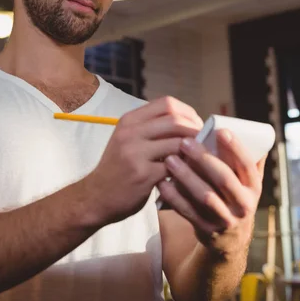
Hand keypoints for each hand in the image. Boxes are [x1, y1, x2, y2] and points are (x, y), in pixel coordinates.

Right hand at [89, 97, 202, 223]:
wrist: (95, 197)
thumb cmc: (118, 168)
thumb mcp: (128, 140)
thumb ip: (151, 129)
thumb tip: (188, 123)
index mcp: (129, 120)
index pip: (166, 103)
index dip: (188, 111)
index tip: (196, 124)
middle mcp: (130, 133)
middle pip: (175, 120)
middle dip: (195, 130)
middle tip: (203, 142)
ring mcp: (135, 153)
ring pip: (178, 143)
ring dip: (193, 150)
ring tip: (198, 158)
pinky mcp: (143, 175)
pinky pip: (174, 167)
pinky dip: (185, 169)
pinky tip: (188, 173)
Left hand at [157, 130, 264, 256]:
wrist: (229, 239)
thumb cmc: (233, 197)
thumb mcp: (246, 182)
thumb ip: (245, 160)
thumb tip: (245, 126)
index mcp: (254, 187)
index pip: (247, 164)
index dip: (235, 148)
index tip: (220, 131)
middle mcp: (244, 204)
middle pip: (224, 179)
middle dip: (204, 159)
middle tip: (185, 142)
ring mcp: (226, 219)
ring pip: (205, 196)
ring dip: (186, 177)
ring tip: (170, 160)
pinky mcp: (207, 230)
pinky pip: (188, 212)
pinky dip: (174, 197)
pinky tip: (162, 183)